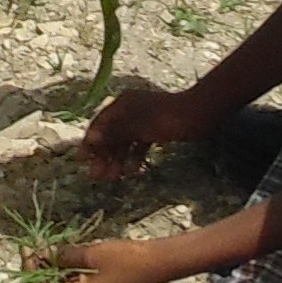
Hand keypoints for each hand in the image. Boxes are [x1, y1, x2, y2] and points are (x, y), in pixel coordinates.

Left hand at [25, 237, 149, 282]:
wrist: (154, 263)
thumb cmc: (124, 259)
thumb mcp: (90, 255)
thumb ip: (63, 256)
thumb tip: (42, 254)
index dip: (30, 272)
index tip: (28, 248)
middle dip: (35, 272)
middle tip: (33, 248)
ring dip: (47, 271)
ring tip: (45, 248)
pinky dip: (61, 272)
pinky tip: (60, 254)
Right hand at [79, 81, 199, 181]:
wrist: (199, 114)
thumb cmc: (166, 119)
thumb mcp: (138, 127)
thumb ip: (114, 133)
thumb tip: (90, 138)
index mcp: (123, 104)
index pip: (100, 123)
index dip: (90, 141)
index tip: (82, 160)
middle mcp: (130, 109)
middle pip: (111, 133)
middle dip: (104, 155)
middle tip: (98, 176)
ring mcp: (143, 119)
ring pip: (125, 140)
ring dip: (119, 159)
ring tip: (115, 179)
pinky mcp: (156, 128)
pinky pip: (139, 143)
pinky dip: (135, 156)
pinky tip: (133, 171)